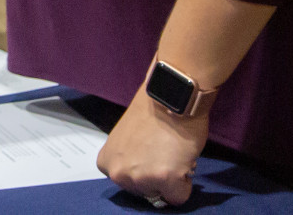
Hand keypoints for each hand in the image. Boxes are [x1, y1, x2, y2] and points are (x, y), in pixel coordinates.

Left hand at [97, 86, 208, 208]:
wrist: (169, 96)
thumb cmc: (150, 112)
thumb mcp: (126, 141)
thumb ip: (129, 161)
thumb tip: (142, 174)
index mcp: (106, 162)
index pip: (130, 185)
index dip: (144, 171)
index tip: (150, 154)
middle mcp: (118, 173)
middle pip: (146, 192)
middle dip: (157, 178)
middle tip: (164, 153)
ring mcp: (140, 177)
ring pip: (163, 195)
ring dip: (171, 179)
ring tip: (172, 154)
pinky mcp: (164, 178)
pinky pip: (179, 196)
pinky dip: (185, 183)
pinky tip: (182, 159)